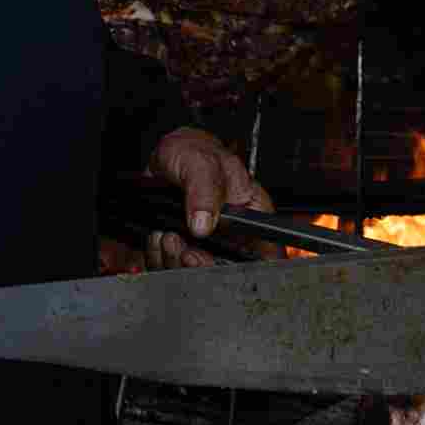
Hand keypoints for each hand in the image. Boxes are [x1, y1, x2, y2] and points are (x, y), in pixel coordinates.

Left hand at [143, 128, 274, 268]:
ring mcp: (209, 244)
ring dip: (177, 261)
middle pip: (227, 270)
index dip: (248, 267)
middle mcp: (233, 234)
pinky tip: (159, 237)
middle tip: (185, 250)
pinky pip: (173, 266)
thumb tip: (204, 223)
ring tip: (168, 237)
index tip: (219, 263)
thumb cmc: (192, 151)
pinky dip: (161, 257)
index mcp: (251, 213)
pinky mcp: (185, 248)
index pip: (265, 251)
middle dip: (202, 265)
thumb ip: (205, 190)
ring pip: (197, 272)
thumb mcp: (201, 162)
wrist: (165, 157)